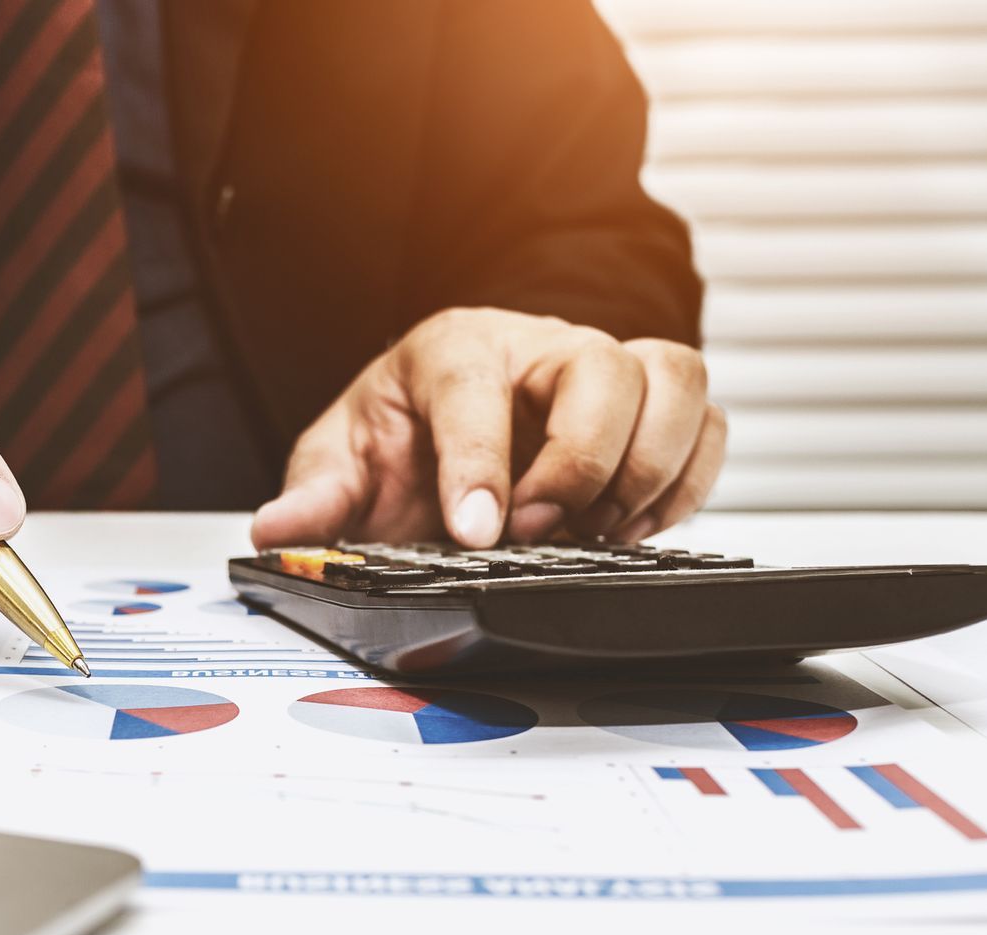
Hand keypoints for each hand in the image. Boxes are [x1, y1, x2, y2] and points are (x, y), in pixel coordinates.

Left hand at [251, 307, 724, 550]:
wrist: (445, 424)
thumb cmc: (401, 432)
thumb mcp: (341, 460)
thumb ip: (314, 496)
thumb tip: (278, 531)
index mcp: (455, 348)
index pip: (479, 388)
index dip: (482, 463)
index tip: (477, 531)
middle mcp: (541, 348)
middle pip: (606, 369)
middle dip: (581, 463)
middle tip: (539, 530)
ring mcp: (606, 375)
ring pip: (676, 380)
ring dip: (650, 469)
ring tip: (599, 534)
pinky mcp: (651, 412)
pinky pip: (708, 425)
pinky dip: (688, 483)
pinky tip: (635, 530)